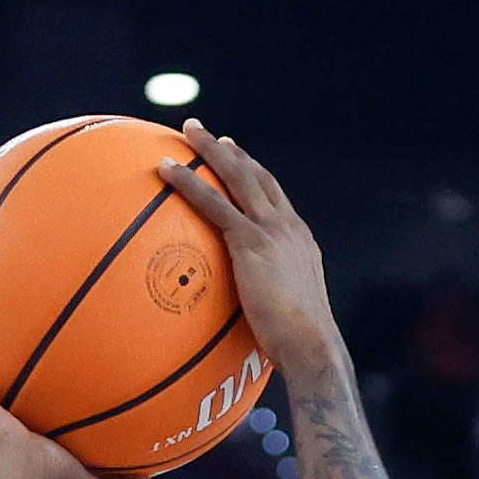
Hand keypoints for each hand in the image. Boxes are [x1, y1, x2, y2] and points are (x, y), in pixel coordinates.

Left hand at [153, 125, 336, 376]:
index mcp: (299, 240)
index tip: (236, 155)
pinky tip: (165, 170)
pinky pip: (212, 203)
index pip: (274, 197)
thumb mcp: (287, 315)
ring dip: (209, 150)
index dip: (254, 173)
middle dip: (230, 151)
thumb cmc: (299, 347)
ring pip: (236, 176)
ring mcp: (271, 230)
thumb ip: (269, 302)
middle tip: (207, 133)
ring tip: (187, 131)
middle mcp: (288, 227)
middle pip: (256, 176)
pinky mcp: (251, 242)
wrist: (312, 344)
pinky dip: (188, 182)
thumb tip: (252, 318)